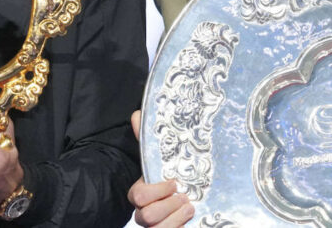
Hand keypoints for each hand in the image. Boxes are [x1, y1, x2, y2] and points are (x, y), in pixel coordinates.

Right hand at [127, 110, 193, 226]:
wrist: (195, 196)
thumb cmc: (176, 176)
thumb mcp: (165, 157)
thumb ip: (150, 138)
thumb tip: (137, 115)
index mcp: (143, 192)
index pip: (136, 196)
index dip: (155, 191)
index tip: (174, 182)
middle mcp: (146, 211)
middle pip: (144, 216)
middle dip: (166, 205)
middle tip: (184, 196)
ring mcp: (157, 225)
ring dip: (175, 217)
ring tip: (189, 206)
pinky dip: (178, 226)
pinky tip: (190, 216)